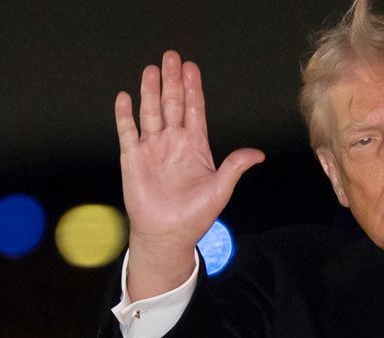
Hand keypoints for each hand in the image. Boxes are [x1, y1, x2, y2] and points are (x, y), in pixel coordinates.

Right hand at [115, 51, 263, 298]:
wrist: (168, 235)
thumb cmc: (195, 215)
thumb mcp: (221, 189)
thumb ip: (235, 166)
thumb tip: (258, 154)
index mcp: (194, 146)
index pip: (194, 110)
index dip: (193, 89)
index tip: (191, 67)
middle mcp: (173, 142)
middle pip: (172, 104)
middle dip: (172, 81)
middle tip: (171, 57)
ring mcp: (152, 148)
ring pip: (150, 112)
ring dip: (150, 91)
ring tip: (151, 69)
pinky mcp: (132, 158)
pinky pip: (128, 132)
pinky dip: (125, 115)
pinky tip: (125, 98)